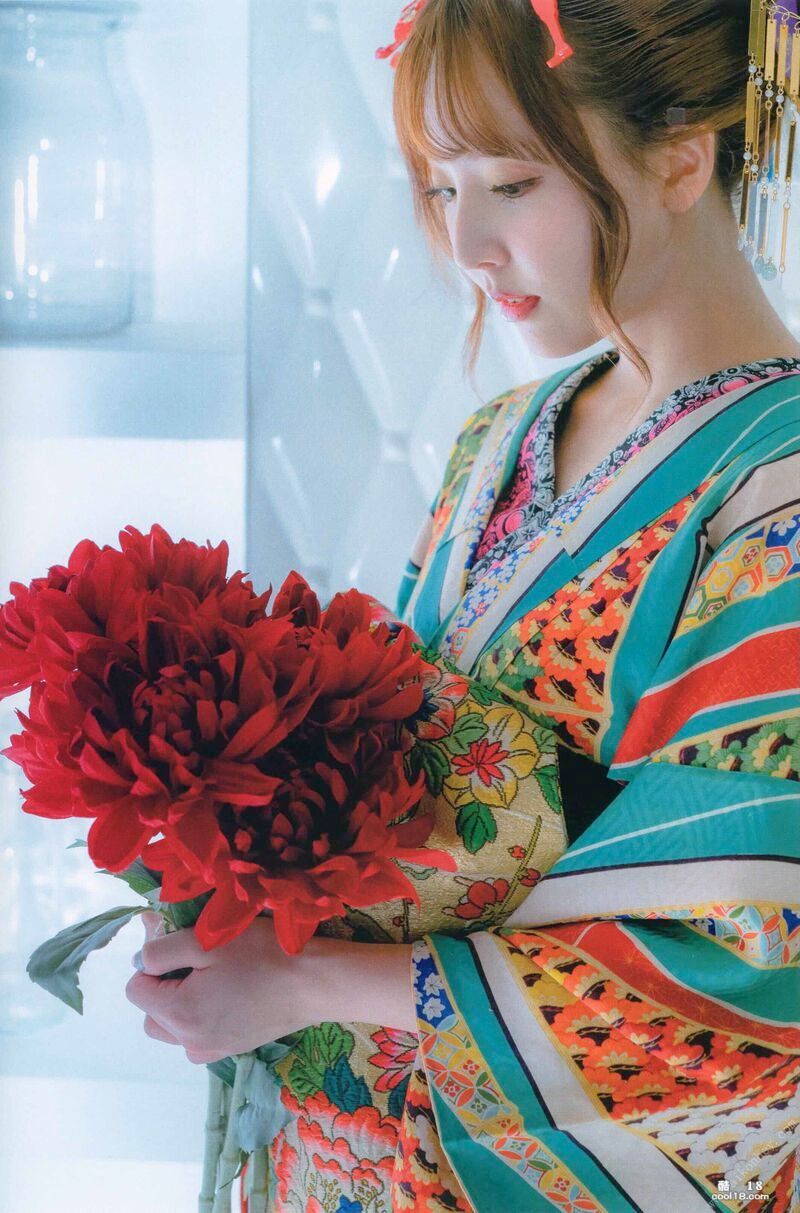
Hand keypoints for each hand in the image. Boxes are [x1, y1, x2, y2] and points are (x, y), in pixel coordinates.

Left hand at [125, 911, 320, 1063]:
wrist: (313, 983)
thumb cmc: (262, 955)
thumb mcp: (206, 941)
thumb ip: (163, 949)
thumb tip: (139, 959)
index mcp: (178, 1014)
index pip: (135, 989)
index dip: (152, 963)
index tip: (181, 948)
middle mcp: (188, 1042)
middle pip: (150, 1013)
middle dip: (163, 986)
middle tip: (197, 962)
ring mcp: (210, 1051)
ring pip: (172, 1027)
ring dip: (180, 1004)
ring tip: (214, 979)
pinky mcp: (230, 1051)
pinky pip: (197, 1035)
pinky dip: (201, 1017)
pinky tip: (230, 996)